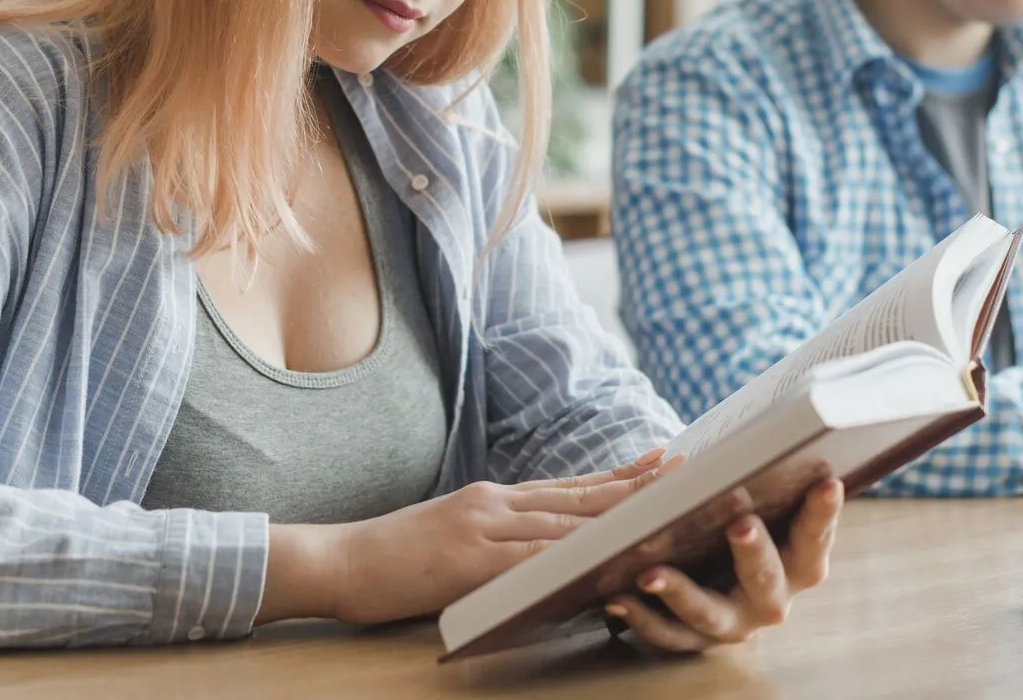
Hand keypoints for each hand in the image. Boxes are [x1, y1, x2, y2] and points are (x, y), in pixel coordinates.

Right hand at [261, 451, 665, 625]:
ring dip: (616, 515)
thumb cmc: (394, 558)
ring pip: (565, 520)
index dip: (617, 474)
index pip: (568, 484)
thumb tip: (542, 551)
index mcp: (493, 498)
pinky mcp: (471, 558)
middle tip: (681, 470)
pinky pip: (533, 556)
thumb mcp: (452, 537)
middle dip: (634, 485)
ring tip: (661, 508)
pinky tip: (603, 552)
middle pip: (577, 494)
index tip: (659, 462)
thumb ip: (497, 539)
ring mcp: (484, 527)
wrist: (340, 560)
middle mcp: (495, 503)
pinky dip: (572, 553)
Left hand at [601, 477, 842, 652]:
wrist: (711, 574)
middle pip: (766, 582)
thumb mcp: (752, 500)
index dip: (822, 514)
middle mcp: (770, 599)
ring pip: (708, 614)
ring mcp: (731, 624)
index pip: (814, 539)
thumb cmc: (737, 518)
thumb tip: (763, 432)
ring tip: (649, 573)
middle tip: (740, 524)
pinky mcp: (692, 640)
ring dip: (680, 592)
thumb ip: (759, 478)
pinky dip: (641, 616)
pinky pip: (665, 634)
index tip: (827, 481)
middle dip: (754, 553)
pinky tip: (617, 596)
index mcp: (796, 563)